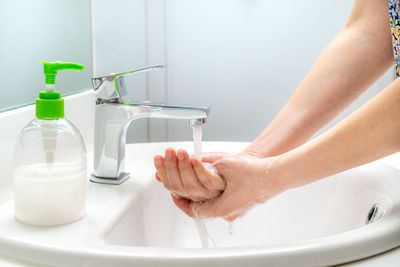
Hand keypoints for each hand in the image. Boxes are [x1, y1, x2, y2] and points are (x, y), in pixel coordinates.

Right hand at [153, 148, 226, 201]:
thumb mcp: (198, 168)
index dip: (164, 173)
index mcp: (194, 196)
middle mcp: (202, 199)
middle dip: (171, 168)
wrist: (250, 168)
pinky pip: (207, 181)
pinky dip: (198, 169)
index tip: (158, 160)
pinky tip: (194, 159)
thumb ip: (180, 172)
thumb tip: (159, 175)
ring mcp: (212, 195)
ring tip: (180, 153)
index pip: (173, 188)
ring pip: (191, 186)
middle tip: (168, 153)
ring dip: (183, 167)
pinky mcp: (223, 188)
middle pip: (179, 187)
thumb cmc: (226, 168)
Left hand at [171, 154, 289, 220]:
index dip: (181, 202)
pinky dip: (212, 195)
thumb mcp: (225, 163)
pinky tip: (210, 185)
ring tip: (193, 185)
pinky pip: (221, 203)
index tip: (174, 194)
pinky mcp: (240, 205)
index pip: (194, 211)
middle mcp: (228, 213)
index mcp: (222, 208)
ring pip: (211, 206)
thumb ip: (206, 165)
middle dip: (189, 197)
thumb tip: (195, 162)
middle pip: (202, 209)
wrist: (276, 175)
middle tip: (180, 189)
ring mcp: (235, 210)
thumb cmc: (255, 172)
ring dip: (201, 196)